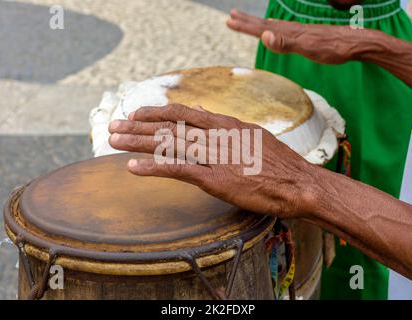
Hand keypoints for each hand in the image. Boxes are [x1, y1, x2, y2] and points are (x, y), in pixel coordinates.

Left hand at [108, 104, 319, 217]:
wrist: (298, 183)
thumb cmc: (278, 162)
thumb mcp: (251, 134)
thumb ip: (223, 122)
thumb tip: (200, 109)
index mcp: (226, 124)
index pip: (184, 112)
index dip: (157, 112)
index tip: (136, 113)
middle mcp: (217, 135)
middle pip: (170, 127)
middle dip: (138, 125)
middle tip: (113, 125)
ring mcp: (215, 156)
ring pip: (169, 144)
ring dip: (138, 142)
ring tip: (112, 140)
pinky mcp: (216, 179)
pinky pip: (179, 170)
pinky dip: (153, 168)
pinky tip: (133, 167)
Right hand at [227, 9, 374, 63]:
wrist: (357, 43)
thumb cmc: (334, 49)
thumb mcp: (309, 49)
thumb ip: (286, 44)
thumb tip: (264, 36)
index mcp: (289, 33)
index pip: (262, 29)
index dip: (245, 26)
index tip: (230, 21)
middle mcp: (292, 30)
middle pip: (264, 25)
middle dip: (247, 21)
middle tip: (231, 16)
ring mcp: (299, 32)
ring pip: (272, 26)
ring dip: (258, 24)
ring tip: (246, 20)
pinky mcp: (306, 35)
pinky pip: (283, 30)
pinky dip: (273, 28)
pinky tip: (274, 29)